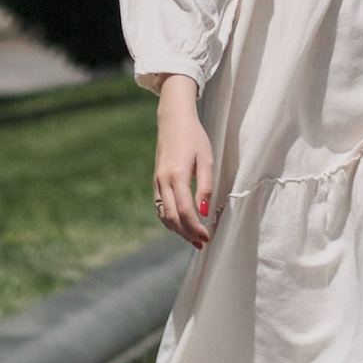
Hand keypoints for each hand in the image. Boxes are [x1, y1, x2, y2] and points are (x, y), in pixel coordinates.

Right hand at [153, 76, 213, 247]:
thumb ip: (205, 186)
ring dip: (177, 230)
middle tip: (202, 242)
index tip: (207, 236)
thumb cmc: (194, 138)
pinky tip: (181, 224)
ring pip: (163, 215)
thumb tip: (204, 212)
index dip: (195, 228)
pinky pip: (159, 207)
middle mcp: (163, 181)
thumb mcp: (206, 159)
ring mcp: (157, 182)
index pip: (184, 211)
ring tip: (194, 238)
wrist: (173, 120)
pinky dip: (169, 220)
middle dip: (187, 233)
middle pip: (172, 218)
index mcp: (176, 175)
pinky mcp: (156, 181)